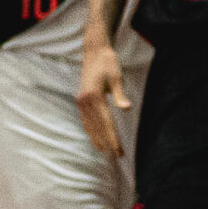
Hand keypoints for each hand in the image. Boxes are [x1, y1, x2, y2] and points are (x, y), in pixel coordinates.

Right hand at [77, 39, 132, 158]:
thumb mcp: (117, 77)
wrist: (94, 52)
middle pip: (97, 128)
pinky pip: (85, 120)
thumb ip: (120, 95)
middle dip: (106, 143)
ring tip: (105, 152)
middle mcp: (85, 101)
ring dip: (97, 139)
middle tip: (115, 156)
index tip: (119, 151)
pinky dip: (90, 130)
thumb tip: (126, 108)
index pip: (106, 123)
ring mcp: (81, 101)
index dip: (113, 139)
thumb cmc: (108, 63)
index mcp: (94, 96)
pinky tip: (95, 137)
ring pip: (89, 125)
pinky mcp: (80, 100)